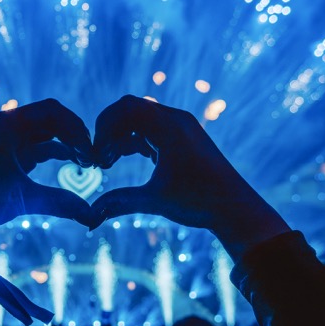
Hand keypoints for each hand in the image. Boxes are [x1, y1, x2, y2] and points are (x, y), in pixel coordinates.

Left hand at [0, 99, 99, 246]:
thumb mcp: (22, 198)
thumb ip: (59, 202)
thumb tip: (92, 215)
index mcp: (8, 123)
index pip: (52, 111)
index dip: (76, 127)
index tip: (91, 149)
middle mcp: (9, 126)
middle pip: (53, 119)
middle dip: (75, 135)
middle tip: (94, 157)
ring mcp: (10, 140)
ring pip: (48, 134)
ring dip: (69, 145)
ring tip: (88, 163)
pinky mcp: (11, 155)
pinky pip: (41, 147)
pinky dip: (59, 153)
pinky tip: (76, 165)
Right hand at [90, 95, 287, 259]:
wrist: (234, 207)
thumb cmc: (199, 202)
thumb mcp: (155, 201)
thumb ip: (120, 202)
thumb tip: (90, 216)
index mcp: (170, 128)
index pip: (127, 108)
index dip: (104, 128)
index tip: (96, 156)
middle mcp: (176, 120)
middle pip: (130, 109)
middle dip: (109, 130)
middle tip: (97, 159)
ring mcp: (181, 127)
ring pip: (139, 119)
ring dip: (120, 137)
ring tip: (107, 164)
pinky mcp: (182, 137)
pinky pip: (150, 129)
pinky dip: (133, 141)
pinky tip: (121, 160)